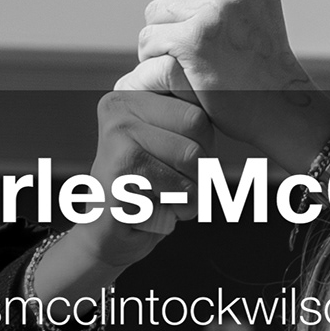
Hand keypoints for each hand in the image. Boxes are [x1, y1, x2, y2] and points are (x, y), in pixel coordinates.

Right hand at [32, 54, 203, 294]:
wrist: (106, 235)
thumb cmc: (146, 186)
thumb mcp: (165, 140)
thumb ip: (185, 115)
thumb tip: (223, 95)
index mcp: (128, 96)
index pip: (198, 107)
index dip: (203, 141)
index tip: (176, 158)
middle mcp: (117, 113)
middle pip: (199, 128)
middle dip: (201, 165)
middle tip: (171, 183)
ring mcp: (115, 145)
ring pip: (194, 161)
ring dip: (191, 193)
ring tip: (161, 198)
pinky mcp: (119, 182)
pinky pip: (181, 194)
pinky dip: (177, 213)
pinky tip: (150, 213)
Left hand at [136, 0, 329, 167]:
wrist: (279, 105)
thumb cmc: (257, 58)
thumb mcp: (252, 2)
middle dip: (168, 10)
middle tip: (197, 38)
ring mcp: (216, 11)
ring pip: (152, 13)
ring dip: (159, 41)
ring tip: (193, 59)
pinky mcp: (194, 40)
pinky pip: (149, 42)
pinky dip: (153, 65)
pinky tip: (181, 76)